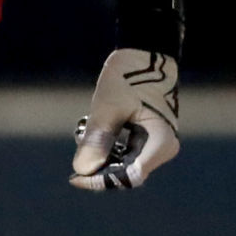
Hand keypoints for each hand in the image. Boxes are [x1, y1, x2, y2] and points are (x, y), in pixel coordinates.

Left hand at [70, 48, 179, 190]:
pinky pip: (124, 151)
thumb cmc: (129, 77)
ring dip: (100, 153)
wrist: (145, 54)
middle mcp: (161, 148)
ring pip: (123, 163)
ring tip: (87, 125)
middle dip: (98, 165)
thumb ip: (97, 139)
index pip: (130, 177)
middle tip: (78, 142)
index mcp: (161, 143)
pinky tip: (93, 125)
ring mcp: (155, 143)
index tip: (74, 176)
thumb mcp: (108, 107)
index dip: (101, 181)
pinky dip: (106, 144)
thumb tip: (83, 169)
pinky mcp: (146, 137)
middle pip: (126, 173)